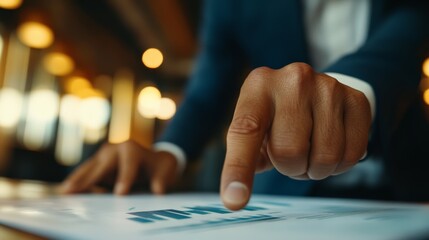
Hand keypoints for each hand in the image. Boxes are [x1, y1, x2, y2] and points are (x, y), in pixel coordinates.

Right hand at [60, 140, 178, 194]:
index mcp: (132, 149)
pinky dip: (77, 181)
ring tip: (66, 192)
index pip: (128, 164)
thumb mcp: (165, 170)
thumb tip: (159, 190)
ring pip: (89, 168)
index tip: (120, 193)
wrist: (154, 158)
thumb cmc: (159, 166)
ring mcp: (103, 154)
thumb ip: (162, 180)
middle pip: (102, 165)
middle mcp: (115, 149)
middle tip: (76, 190)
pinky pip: (86, 172)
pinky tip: (66, 191)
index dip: (125, 178)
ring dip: (77, 180)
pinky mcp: (97, 162)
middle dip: (90, 178)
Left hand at [220, 63, 371, 209]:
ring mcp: (327, 87)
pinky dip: (339, 165)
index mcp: (258, 87)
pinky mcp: (355, 99)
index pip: (245, 132)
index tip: (234, 201)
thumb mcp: (253, 128)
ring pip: (324, 157)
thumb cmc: (275, 117)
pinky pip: (351, 154)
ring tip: (309, 149)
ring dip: (315, 168)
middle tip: (289, 154)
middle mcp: (293, 80)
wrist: (313, 90)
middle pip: (290, 152)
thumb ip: (244, 157)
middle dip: (289, 166)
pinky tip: (330, 146)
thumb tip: (236, 194)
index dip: (239, 169)